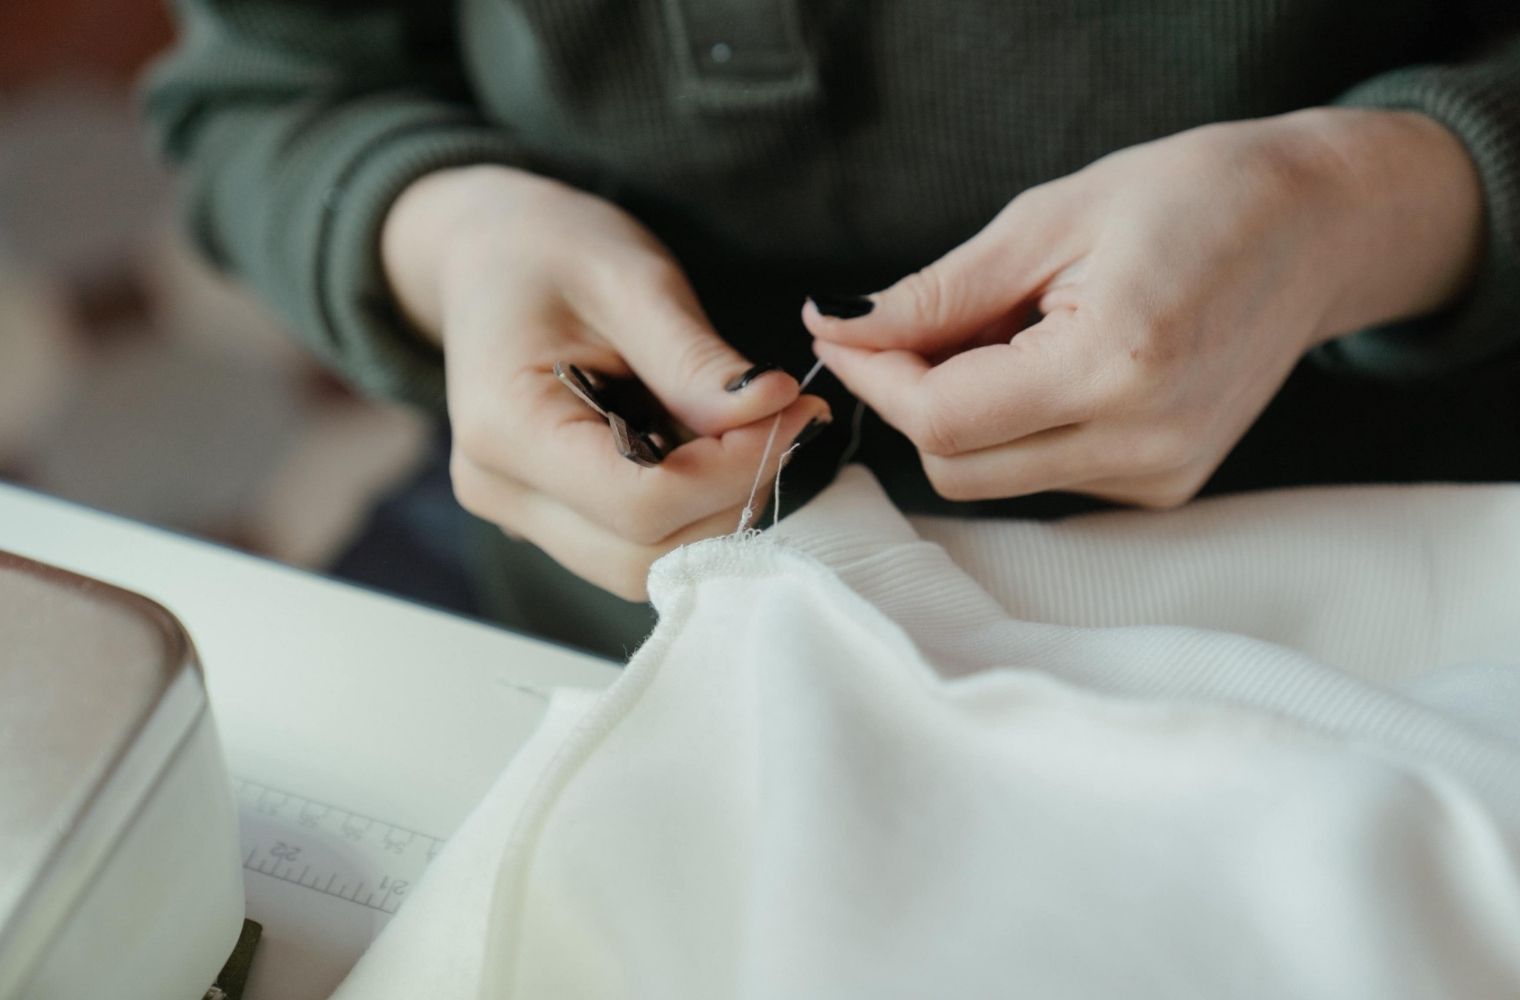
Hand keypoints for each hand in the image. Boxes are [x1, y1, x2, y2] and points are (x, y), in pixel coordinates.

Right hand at [384, 166, 828, 598]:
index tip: (793, 411)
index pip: (641, 502)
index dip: (732, 471)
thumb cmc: (551, 250)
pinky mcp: (548, 518)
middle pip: (643, 554)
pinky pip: (633, 544)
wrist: (489, 253)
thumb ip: (695, 360)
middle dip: (732, 498)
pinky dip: (691, 510)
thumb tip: (774, 409)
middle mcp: (501, 490)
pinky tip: (711, 447)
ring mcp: (518, 514)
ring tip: (752, 431)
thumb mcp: (631, 280)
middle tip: (786, 421)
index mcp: (505, 428)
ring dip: (716, 512)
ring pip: (643, 565)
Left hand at [805, 109, 1481, 505]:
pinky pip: (1041, 474)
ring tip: (1012, 329)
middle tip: (924, 321)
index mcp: (1116, 367)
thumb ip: (937, 293)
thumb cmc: (1189, 198)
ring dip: (964, 412)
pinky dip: (1015, 425)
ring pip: (991, 479)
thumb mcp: (1048, 221)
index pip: (943, 420)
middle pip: (956, 467)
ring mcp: (1159, 478)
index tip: (844, 331)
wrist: (1313, 229)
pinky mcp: (1163, 488)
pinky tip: (1053, 362)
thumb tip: (836, 328)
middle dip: (912, 397)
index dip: (875, 377)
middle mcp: (1143, 444)